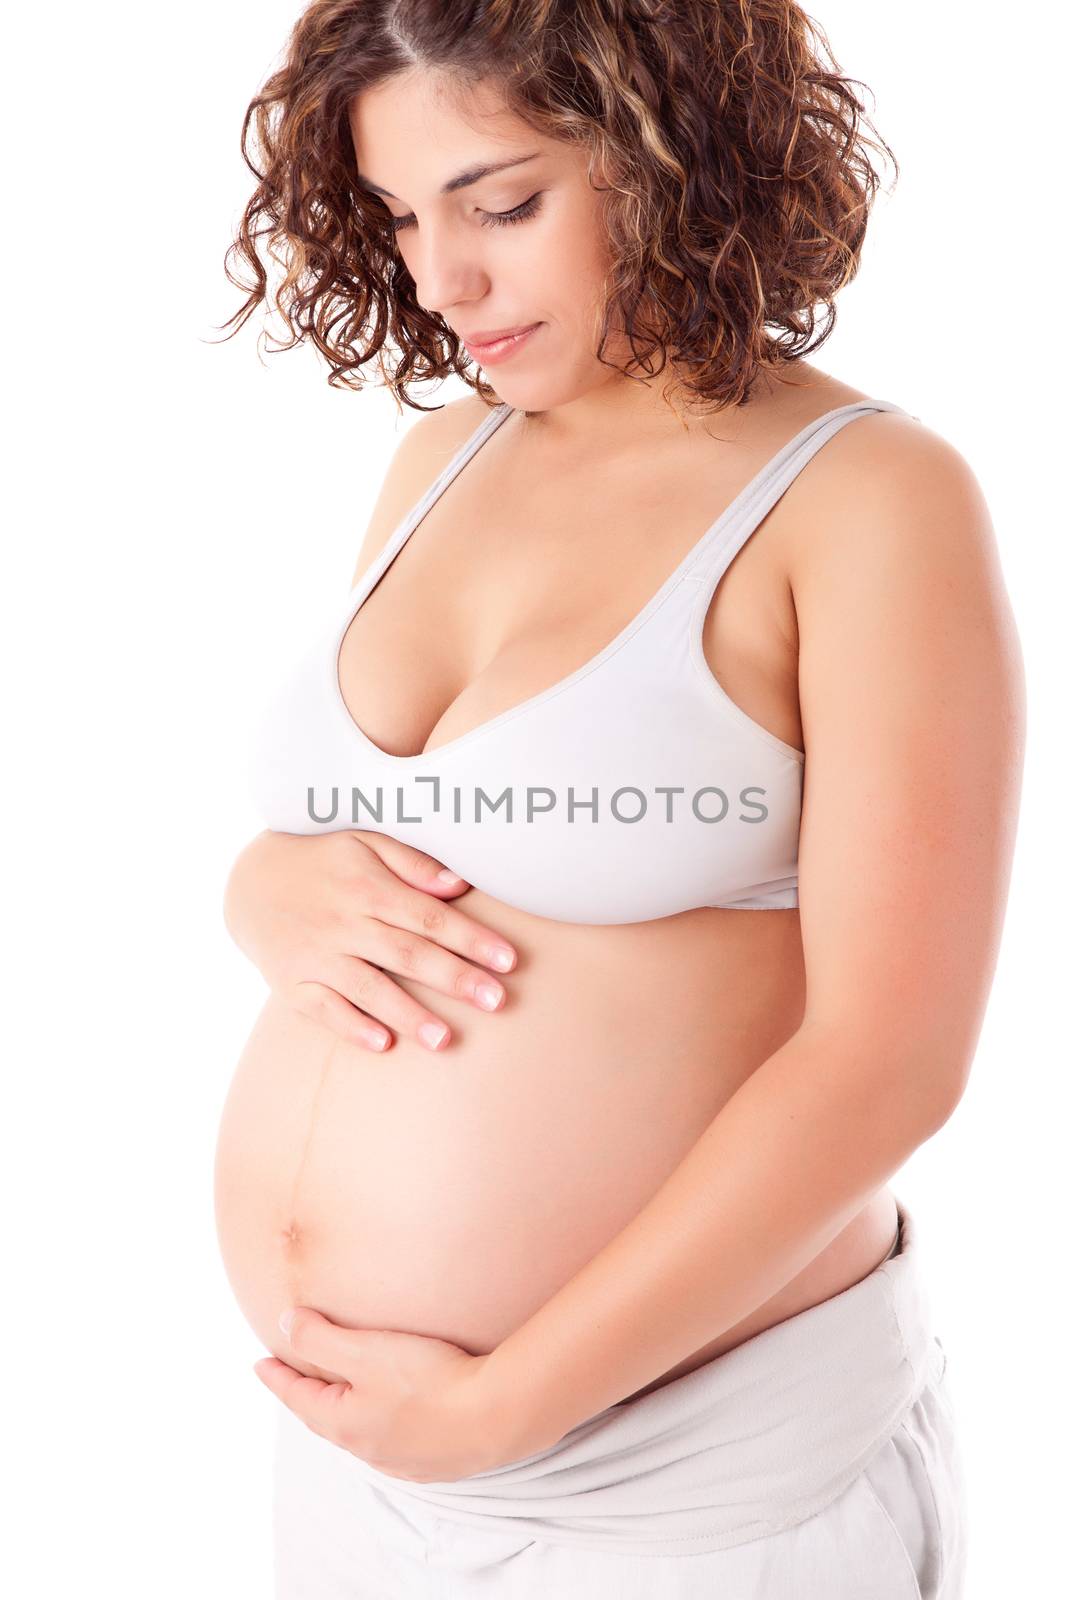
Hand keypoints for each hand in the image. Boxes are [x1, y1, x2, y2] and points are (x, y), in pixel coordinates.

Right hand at [222, 829, 517, 1052]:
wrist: (249, 882)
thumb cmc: (324, 861)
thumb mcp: (364, 843)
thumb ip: (412, 863)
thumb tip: (460, 885)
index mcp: (368, 887)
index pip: (428, 916)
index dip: (470, 939)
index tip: (508, 960)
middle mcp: (343, 923)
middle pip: (407, 954)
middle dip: (454, 979)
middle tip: (496, 1001)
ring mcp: (315, 956)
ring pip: (368, 988)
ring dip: (408, 1013)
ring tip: (446, 1039)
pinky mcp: (291, 984)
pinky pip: (323, 1009)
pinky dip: (351, 1026)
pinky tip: (383, 1043)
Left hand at [253, 1307, 511, 1482]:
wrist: (496, 1417)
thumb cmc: (429, 1381)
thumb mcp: (365, 1351)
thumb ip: (320, 1338)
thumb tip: (284, 1325)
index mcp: (344, 1424)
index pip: (298, 1397)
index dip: (278, 1377)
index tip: (259, 1363)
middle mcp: (368, 1450)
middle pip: (326, 1419)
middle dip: (308, 1397)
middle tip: (294, 1379)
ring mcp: (403, 1461)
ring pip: (360, 1434)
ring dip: (345, 1413)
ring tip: (343, 1398)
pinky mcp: (435, 1462)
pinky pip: (393, 1445)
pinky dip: (380, 1427)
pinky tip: (394, 1421)